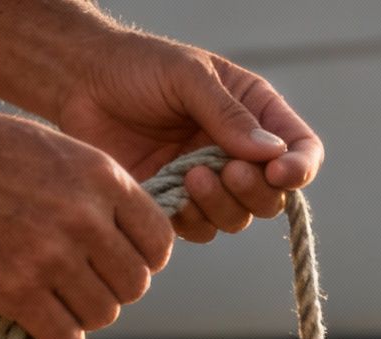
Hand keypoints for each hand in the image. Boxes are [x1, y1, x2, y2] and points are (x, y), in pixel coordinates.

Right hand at [0, 107, 171, 338]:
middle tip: (75, 284)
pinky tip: (36, 323)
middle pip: (133, 285)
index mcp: (102, 177)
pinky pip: (65, 338)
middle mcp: (86, 217)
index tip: (112, 262)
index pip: (159, 242)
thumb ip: (94, 193)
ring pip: (102, 314)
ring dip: (80, 315)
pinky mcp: (14, 289)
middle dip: (109, 290)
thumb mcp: (52, 150)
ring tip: (50, 299)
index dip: (140, 259)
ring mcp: (51, 255)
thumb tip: (123, 239)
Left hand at [52, 31, 322, 244]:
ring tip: (188, 175)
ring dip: (221, 206)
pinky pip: (200, 229)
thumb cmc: (137, 67)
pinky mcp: (176, 203)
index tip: (280, 173)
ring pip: (238, 218)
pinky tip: (170, 191)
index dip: (300, 167)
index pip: (301, 148)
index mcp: (255, 113)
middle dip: (255, 191)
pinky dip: (191, 219)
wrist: (79, 83)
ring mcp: (208, 181)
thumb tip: (270, 155)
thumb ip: (228, 115)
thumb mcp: (187, 77)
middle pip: (274, 195)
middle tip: (226, 172)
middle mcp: (238, 152)